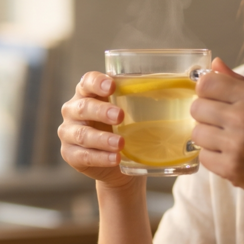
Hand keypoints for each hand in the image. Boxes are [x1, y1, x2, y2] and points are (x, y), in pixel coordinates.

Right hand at [58, 71, 136, 188]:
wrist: (118, 161)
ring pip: (82, 134)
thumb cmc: (124, 128)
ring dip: (102, 139)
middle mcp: (73, 110)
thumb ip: (141, 98)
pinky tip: (116, 158)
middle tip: (120, 116)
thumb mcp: (131, 111)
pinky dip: (101, 157)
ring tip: (121, 144)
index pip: (87, 82)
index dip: (97, 83)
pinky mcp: (70, 154)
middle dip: (101, 111)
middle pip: (83, 107)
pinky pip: (83, 155)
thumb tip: (175, 85)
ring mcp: (68, 133)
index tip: (112, 86)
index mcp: (87, 93)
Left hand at [190, 58, 243, 209]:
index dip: (205, 92)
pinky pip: (203, 157)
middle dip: (205, 116)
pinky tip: (231, 157)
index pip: (206, 83)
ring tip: (227, 142)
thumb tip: (214, 64)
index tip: (213, 100)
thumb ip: (239, 84)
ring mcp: (237, 144)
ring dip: (208, 139)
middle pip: (196, 107)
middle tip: (222, 125)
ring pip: (196, 133)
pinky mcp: (231, 168)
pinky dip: (213, 159)